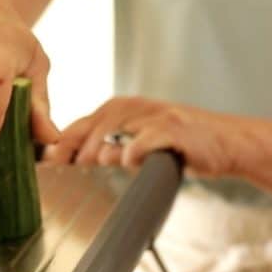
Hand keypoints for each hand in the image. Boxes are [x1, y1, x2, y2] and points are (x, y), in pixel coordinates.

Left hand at [42, 97, 241, 175]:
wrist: (225, 143)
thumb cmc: (180, 147)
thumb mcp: (142, 145)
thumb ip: (114, 149)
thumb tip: (85, 159)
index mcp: (124, 110)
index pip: (86, 122)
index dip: (64, 140)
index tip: (46, 160)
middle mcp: (138, 108)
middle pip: (96, 122)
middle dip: (77, 143)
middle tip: (63, 163)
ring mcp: (157, 116)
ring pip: (117, 125)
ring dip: (101, 146)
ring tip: (92, 162)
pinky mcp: (175, 128)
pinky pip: (149, 137)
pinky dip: (135, 149)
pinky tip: (126, 161)